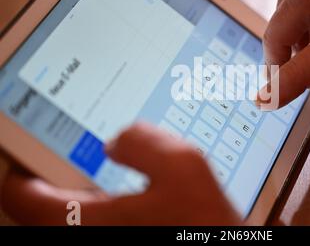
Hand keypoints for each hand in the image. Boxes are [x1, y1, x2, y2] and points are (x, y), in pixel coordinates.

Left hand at [0, 123, 240, 224]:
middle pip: (43, 204)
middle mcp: (90, 235)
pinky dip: (99, 195)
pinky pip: (94, 215)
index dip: (22, 165)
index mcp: (91, 221)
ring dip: (79, 181)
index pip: (22, 197)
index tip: (34, 147)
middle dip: (56, 169)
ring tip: (101, 159)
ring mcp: (106, 236)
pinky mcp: (122, 233)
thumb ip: (142, 143)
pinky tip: (125, 181)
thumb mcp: (182, 165)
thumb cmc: (202, 222)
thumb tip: (118, 142)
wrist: (219, 244)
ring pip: (70, 210)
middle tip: (74, 146)